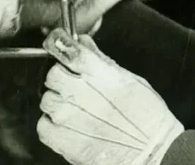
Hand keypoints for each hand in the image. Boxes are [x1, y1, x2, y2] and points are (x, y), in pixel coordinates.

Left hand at [38, 29, 183, 164]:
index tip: (58, 42)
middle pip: (52, 73)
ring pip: (46, 99)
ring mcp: (67, 117)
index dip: (58, 41)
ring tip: (79, 110)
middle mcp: (79, 92)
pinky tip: (72, 126)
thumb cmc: (147, 116)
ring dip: (58, 102)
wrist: (151, 152)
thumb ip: (101, 60)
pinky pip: (43, 125)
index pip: (65, 47)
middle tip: (77, 86)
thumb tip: (84, 43)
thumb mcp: (129, 79)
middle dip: (62, 77)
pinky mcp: (61, 140)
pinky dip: (53, 125)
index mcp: (97, 73)